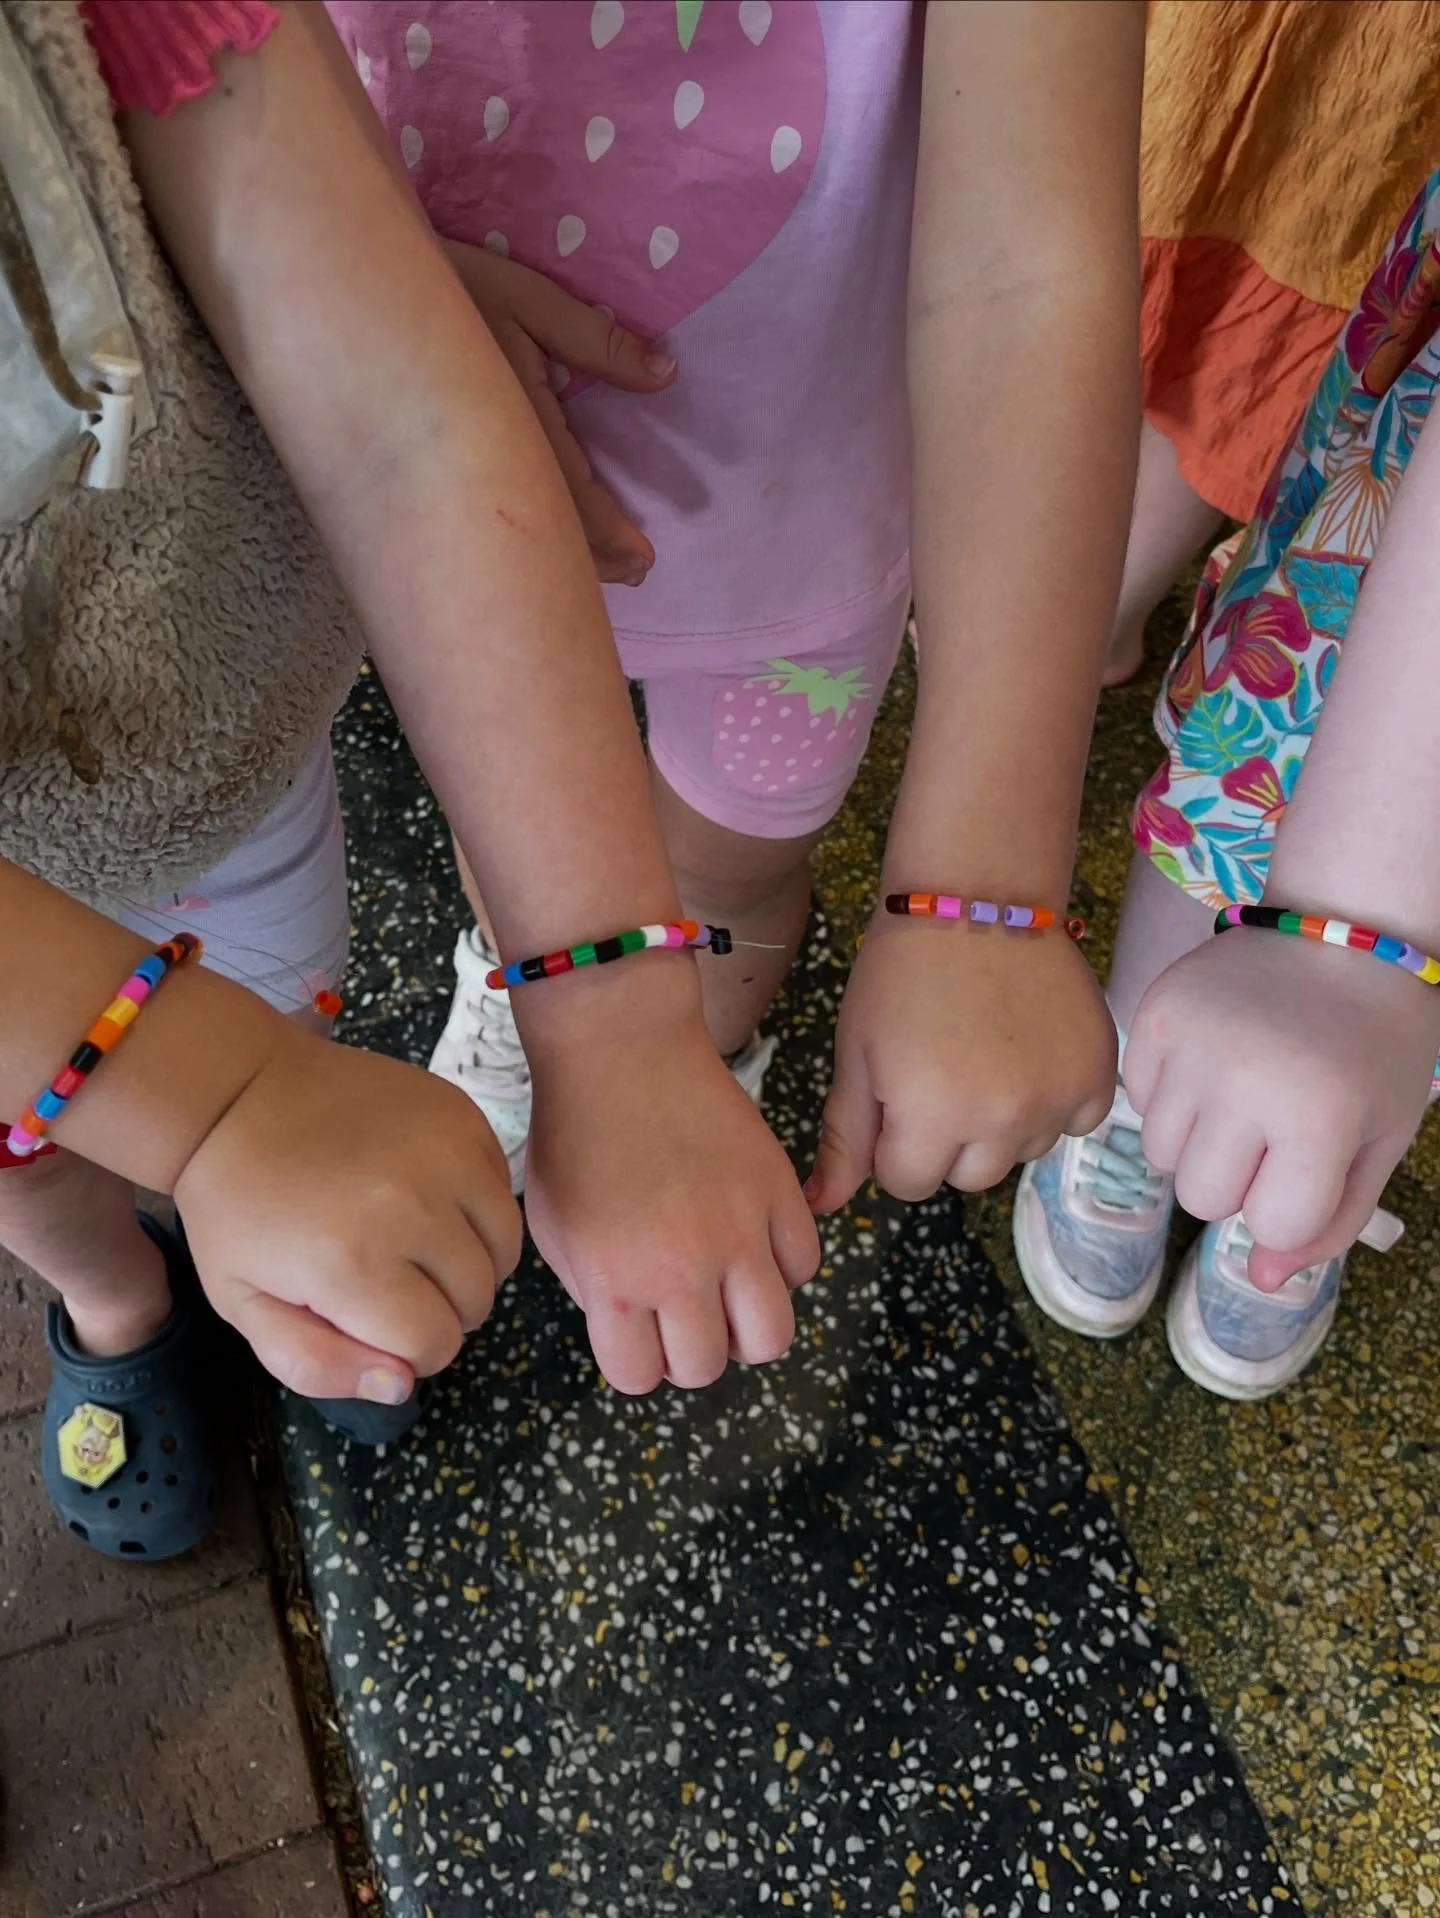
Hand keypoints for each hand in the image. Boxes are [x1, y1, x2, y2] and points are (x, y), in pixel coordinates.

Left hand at [173, 1028, 522, 1401]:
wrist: (239, 1092)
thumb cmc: (237, 1208)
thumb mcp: (244, 1304)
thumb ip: (316, 1364)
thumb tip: (402, 1382)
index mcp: (352, 1264)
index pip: (435, 1345)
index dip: (406, 1347)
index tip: (374, 1319)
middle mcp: (412, 1206)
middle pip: (476, 1300)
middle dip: (440, 1306)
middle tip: (392, 1278)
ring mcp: (445, 1153)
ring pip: (504, 1248)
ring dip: (471, 1261)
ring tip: (420, 1243)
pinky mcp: (462, 1115)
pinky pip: (502, 1189)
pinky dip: (477, 1207)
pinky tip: (430, 1195)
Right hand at [443, 240, 674, 583]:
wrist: (366, 292)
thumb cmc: (456, 288)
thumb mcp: (530, 300)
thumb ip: (597, 340)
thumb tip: (664, 375)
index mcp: (515, 421)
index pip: (570, 495)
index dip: (609, 534)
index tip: (644, 559)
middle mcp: (487, 455)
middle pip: (544, 528)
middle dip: (593, 560)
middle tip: (636, 574)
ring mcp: (463, 465)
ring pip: (517, 530)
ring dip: (566, 555)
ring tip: (610, 571)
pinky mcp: (446, 465)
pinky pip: (496, 513)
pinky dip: (533, 535)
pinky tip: (552, 544)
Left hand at [522, 988, 819, 1393]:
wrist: (620, 1051)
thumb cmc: (574, 1134)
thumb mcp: (553, 1226)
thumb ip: (593, 1291)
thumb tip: (636, 1330)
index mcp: (614, 1281)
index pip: (639, 1378)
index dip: (636, 1360)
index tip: (636, 1329)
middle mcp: (680, 1267)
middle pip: (707, 1368)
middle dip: (691, 1348)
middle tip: (681, 1309)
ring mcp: (738, 1229)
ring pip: (772, 1335)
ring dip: (746, 1326)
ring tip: (726, 1290)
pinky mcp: (777, 1190)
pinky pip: (803, 1265)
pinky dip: (782, 1264)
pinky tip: (754, 1239)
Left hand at [808, 916, 1114, 1207]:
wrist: (978, 900)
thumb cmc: (901, 973)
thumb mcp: (856, 1053)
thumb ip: (845, 1138)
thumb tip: (819, 1205)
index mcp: (931, 1115)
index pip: (907, 1185)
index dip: (894, 1143)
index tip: (898, 1094)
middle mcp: (1001, 1119)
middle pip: (967, 1178)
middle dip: (947, 1140)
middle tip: (942, 1071)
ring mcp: (1055, 1099)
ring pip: (1020, 1154)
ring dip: (1001, 1123)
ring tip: (985, 1054)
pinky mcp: (1097, 1076)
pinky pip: (1073, 1123)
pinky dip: (1053, 1101)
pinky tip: (1028, 1053)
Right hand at [1125, 930, 1438, 1288]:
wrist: (1344, 930)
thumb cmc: (1375, 1046)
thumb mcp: (1381, 1140)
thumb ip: (1331, 1223)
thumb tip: (1261, 1281)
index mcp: (1316, 1117)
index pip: (1267, 1224)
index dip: (1293, 1204)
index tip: (1317, 1157)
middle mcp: (1243, 1081)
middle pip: (1201, 1197)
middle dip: (1237, 1179)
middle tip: (1275, 1127)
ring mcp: (1190, 1043)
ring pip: (1162, 1155)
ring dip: (1200, 1141)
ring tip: (1242, 1091)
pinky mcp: (1153, 1010)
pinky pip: (1138, 1099)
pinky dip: (1171, 1094)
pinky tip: (1214, 1058)